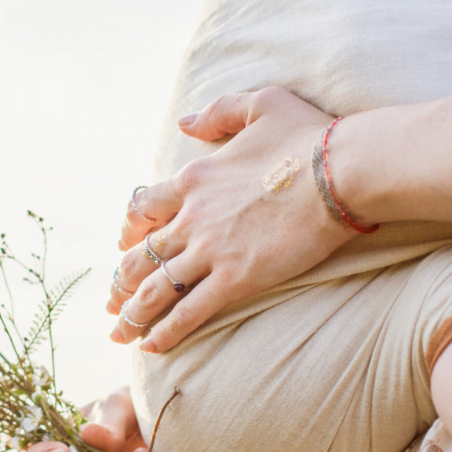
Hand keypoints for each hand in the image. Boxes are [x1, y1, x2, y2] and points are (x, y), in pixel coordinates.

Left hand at [108, 87, 361, 351]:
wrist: (340, 171)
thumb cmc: (308, 136)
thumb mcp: (260, 104)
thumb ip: (218, 112)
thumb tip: (184, 121)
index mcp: (194, 178)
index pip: (144, 208)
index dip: (130, 229)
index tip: (123, 244)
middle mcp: (192, 216)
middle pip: (142, 253)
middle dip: (121, 281)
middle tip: (111, 301)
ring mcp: (211, 249)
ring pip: (156, 286)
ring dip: (132, 312)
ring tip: (119, 332)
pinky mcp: (236, 277)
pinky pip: (189, 310)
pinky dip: (165, 331)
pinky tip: (150, 347)